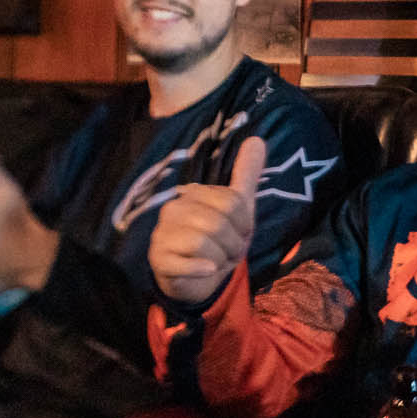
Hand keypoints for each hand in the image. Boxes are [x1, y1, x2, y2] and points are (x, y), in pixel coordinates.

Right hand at [148, 137, 263, 303]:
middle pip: (218, 223)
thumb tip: (258, 139)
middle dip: (233, 245)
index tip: (239, 234)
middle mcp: (172, 209)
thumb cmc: (218, 240)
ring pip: (203, 242)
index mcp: (193, 194)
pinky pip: (187, 263)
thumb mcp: (238, 208)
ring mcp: (162, 234)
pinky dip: (203, 269)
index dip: (243, 224)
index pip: (232, 202)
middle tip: (228, 252)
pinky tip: (207, 270)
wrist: (197, 278)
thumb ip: (246, 174)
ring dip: (220, 258)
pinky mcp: (158, 260)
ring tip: (216, 261)